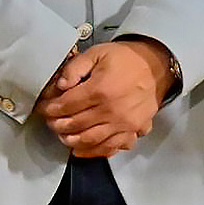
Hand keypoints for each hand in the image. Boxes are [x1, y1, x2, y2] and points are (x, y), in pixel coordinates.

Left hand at [36, 40, 175, 157]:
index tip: (46, 108)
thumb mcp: (98, 53)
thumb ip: (75, 67)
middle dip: (57, 124)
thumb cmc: (128, 58)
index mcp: (101, 89)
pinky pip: (112, 147)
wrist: (157, 64)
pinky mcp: (134, 129)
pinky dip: (95, 151)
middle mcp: (112, 110)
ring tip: (65, 134)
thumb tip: (59, 85)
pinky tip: (84, 148)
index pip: (66, 106)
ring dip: (72, 140)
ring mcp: (124, 123)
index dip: (50, 108)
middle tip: (52, 121)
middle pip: (74, 125)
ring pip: (89, 140)